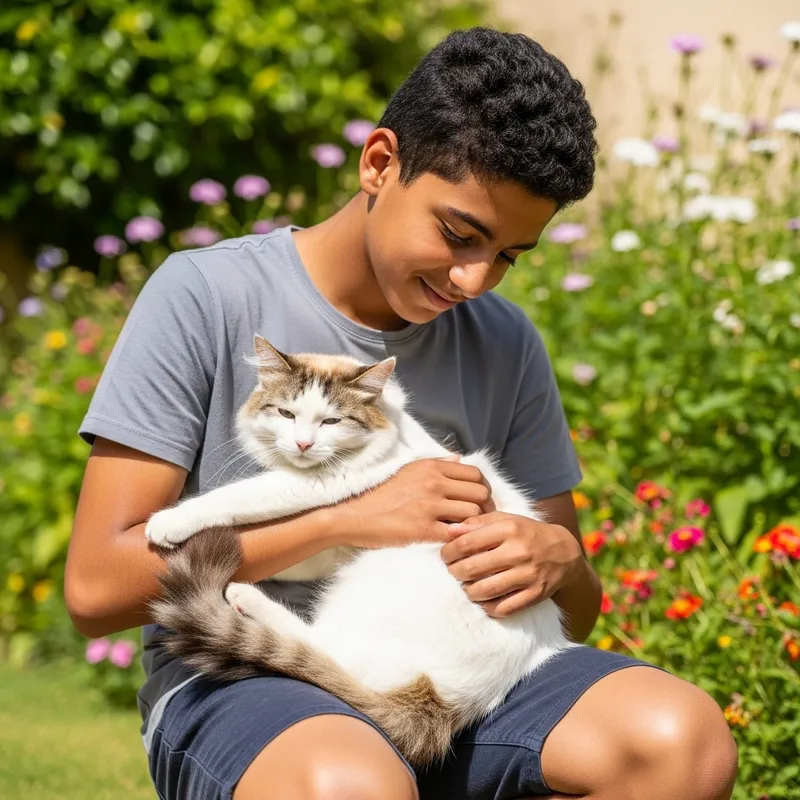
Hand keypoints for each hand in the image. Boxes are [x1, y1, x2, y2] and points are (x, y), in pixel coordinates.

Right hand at [332, 456, 495, 548]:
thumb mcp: (409, 470)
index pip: (476, 474)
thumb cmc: (382, 495)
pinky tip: (454, 543)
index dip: (484, 489)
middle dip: (485, 508)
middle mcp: (433, 483)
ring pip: (473, 515)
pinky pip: (456, 535)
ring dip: (473, 526)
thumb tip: (458, 459)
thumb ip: (436, 464)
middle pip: (480, 494)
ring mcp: (429, 506)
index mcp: (431, 468)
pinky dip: (460, 540)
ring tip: (467, 533)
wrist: (355, 516)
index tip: (482, 502)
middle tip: (481, 520)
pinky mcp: (423, 530)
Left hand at [440, 511, 582, 617]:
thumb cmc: (526, 533)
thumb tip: (450, 531)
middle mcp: (519, 552)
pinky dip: (488, 607)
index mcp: (509, 529)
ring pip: (485, 591)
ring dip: (468, 591)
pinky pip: (503, 608)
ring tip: (465, 586)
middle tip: (452, 572)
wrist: (564, 553)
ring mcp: (528, 575)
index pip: (467, 543)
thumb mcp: (505, 520)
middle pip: (473, 569)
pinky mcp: (535, 595)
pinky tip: (483, 599)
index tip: (445, 556)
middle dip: (455, 573)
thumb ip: (477, 523)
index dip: (449, 552)